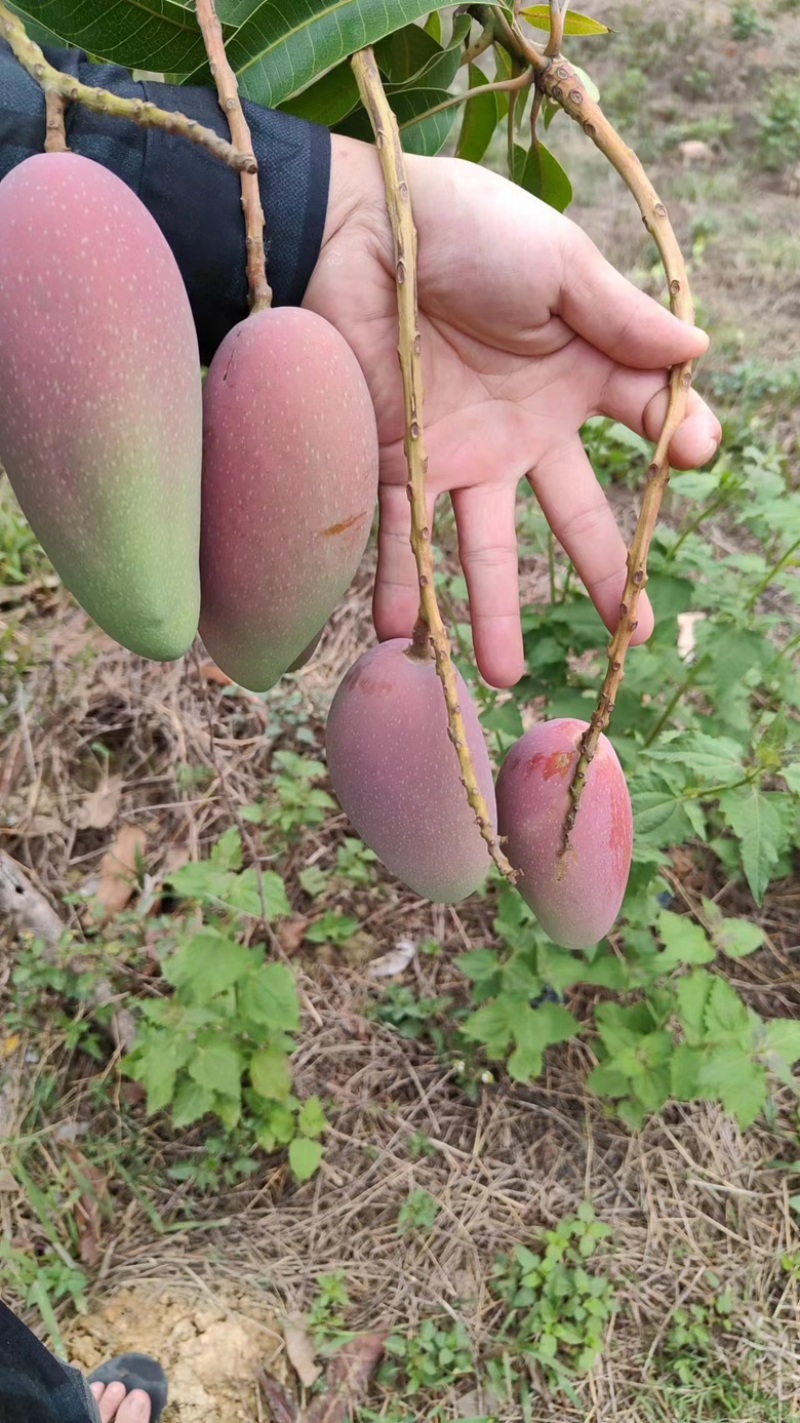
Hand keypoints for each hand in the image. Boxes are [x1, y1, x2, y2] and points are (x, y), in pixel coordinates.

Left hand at [303, 137, 720, 688]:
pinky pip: (399, 533)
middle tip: (626, 633)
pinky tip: (402, 634)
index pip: (639, 420)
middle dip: (601, 575)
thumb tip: (700, 352)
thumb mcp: (555, 264)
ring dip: (492, 612)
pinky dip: (399, 584)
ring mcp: (459, 453)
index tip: (692, 454)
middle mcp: (523, 427)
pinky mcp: (394, 463)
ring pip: (485, 547)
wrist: (354, 226)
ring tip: (500, 677)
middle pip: (572, 514)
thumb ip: (619, 318)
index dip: (673, 439)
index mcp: (574, 372)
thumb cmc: (462, 229)